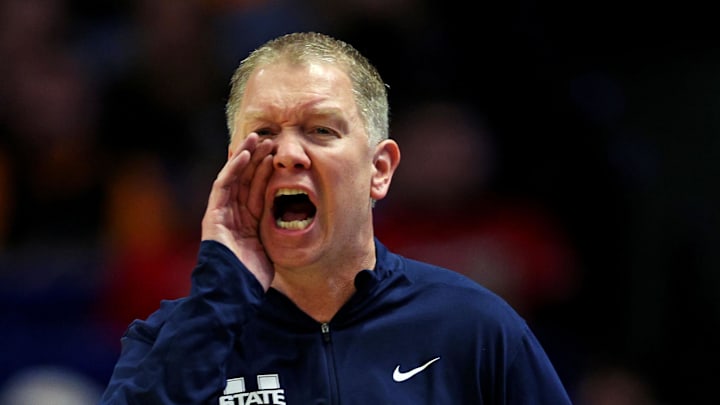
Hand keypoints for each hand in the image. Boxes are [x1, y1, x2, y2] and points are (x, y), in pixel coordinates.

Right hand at [201, 133, 274, 289]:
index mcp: (249, 222)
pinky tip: (243, 154)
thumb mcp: (273, 247)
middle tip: (271, 138)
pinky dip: (233, 169)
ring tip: (259, 138)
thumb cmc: (254, 276)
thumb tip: (302, 222)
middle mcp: (235, 214)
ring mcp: (223, 213)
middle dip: (258, 158)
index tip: (280, 155)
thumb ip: (278, 231)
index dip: (268, 171)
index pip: (258, 189)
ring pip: (235, 177)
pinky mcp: (214, 214)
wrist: (234, 290)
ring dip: (246, 156)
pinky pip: (223, 185)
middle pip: (246, 179)